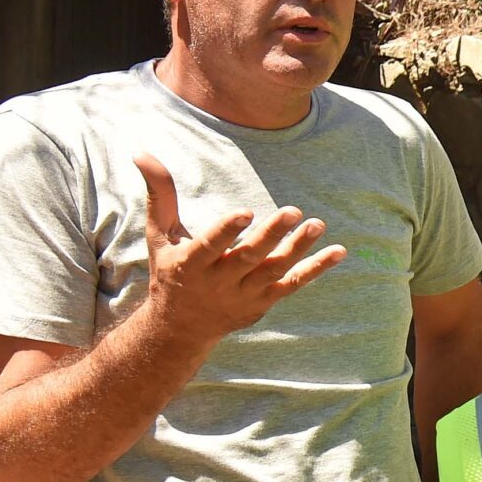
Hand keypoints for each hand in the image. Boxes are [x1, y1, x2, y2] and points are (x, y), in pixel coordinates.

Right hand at [134, 154, 346, 342]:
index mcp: (190, 265)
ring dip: (299, 249)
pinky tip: (338, 251)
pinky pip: (293, 285)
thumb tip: (142, 153)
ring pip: (274, 272)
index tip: (247, 212)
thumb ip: (159, 195)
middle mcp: (218, 283)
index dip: (227, 231)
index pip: (210, 246)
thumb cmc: (169, 272)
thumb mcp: (160, 236)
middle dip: (271, 236)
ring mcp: (243, 295)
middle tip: (294, 211)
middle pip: (248, 258)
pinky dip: (316, 269)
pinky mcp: (263, 303)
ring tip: (318, 224)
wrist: (180, 328)